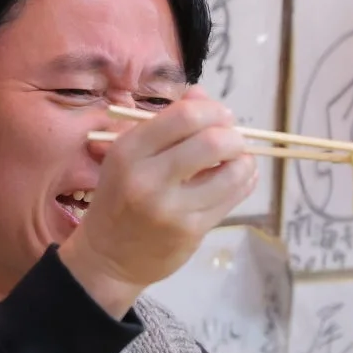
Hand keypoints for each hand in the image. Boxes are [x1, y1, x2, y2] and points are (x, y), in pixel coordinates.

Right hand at [61, 89, 255, 318]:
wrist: (108, 257)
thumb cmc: (121, 197)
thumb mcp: (130, 155)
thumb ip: (166, 122)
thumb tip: (204, 95)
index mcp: (129, 151)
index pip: (184, 116)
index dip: (212, 110)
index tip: (220, 117)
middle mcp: (148, 179)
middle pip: (212, 141)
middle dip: (233, 135)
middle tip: (233, 140)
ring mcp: (171, 208)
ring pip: (231, 171)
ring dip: (244, 160)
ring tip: (236, 161)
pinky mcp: (191, 231)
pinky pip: (233, 196)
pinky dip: (244, 180)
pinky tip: (238, 178)